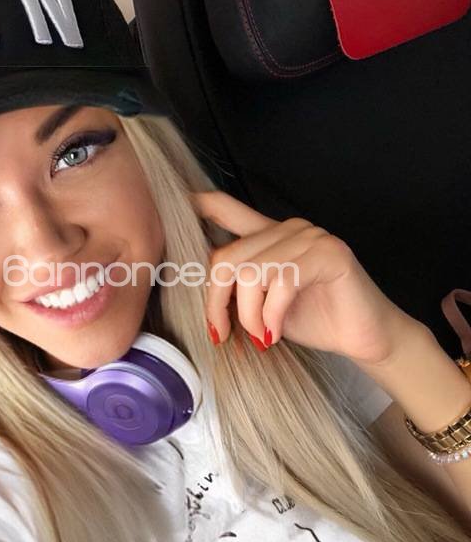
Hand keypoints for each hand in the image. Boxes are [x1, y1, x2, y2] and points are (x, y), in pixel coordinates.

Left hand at [193, 190, 417, 365]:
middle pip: (226, 258)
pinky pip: (281, 283)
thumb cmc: (310, 319)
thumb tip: (199, 289)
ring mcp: (310, 237)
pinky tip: (277, 332)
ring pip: (250, 274)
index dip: (198, 204)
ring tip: (262, 335)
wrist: (361, 338)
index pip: (225, 207)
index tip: (179, 203)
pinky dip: (272, 316)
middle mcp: (286, 228)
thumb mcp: (260, 303)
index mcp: (267, 235)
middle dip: (217, 303)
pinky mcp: (329, 255)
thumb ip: (235, 286)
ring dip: (249, 316)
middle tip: (224, 333)